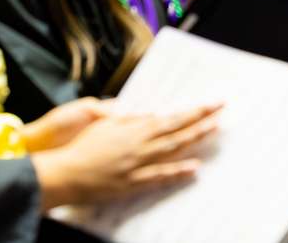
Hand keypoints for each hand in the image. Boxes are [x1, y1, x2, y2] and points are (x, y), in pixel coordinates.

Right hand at [32, 102, 222, 208]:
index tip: (212, 103)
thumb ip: (129, 119)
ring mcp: (138, 164)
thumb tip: (150, 112)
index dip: (194, 110)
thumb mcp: (106, 124)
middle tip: (222, 111)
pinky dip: (177, 172)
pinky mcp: (133, 183)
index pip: (172, 116)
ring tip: (214, 130)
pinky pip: (160, 176)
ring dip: (195, 139)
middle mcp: (140, 144)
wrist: (65, 173)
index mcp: (134, 128)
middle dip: (202, 120)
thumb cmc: (82, 147)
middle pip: (177, 130)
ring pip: (173, 149)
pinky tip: (194, 168)